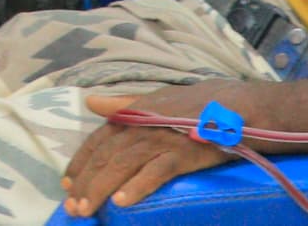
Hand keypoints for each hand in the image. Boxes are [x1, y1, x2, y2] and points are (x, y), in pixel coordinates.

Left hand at [63, 85, 246, 214]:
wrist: (239, 106)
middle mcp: (143, 124)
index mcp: (135, 112)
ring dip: (102, 188)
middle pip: (106, 156)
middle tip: (72, 208)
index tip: (67, 183)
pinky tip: (123, 202)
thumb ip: (124, 104)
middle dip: (86, 182)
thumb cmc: (197, 104)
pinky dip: (138, 186)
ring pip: (123, 165)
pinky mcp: (183, 154)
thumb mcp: (157, 99)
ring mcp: (162, 139)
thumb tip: (92, 102)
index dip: (81, 162)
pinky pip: (156, 172)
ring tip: (87, 209)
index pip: (99, 139)